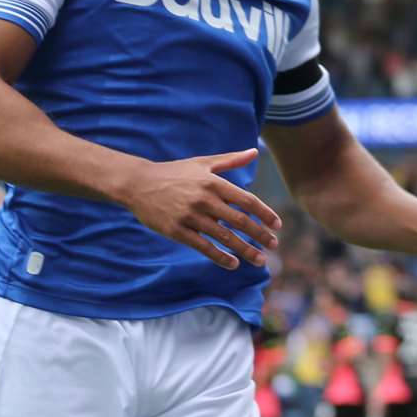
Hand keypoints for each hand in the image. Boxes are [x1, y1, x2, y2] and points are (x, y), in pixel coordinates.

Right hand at [120, 148, 280, 269]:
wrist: (138, 184)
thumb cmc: (174, 172)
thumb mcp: (203, 162)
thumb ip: (230, 160)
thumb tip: (254, 151)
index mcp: (214, 182)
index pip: (247, 200)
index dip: (265, 214)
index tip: (277, 225)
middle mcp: (205, 200)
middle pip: (240, 221)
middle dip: (260, 234)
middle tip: (274, 245)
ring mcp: (190, 216)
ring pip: (224, 237)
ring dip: (245, 249)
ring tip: (260, 260)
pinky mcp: (177, 231)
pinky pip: (203, 247)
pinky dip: (220, 257)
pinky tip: (233, 264)